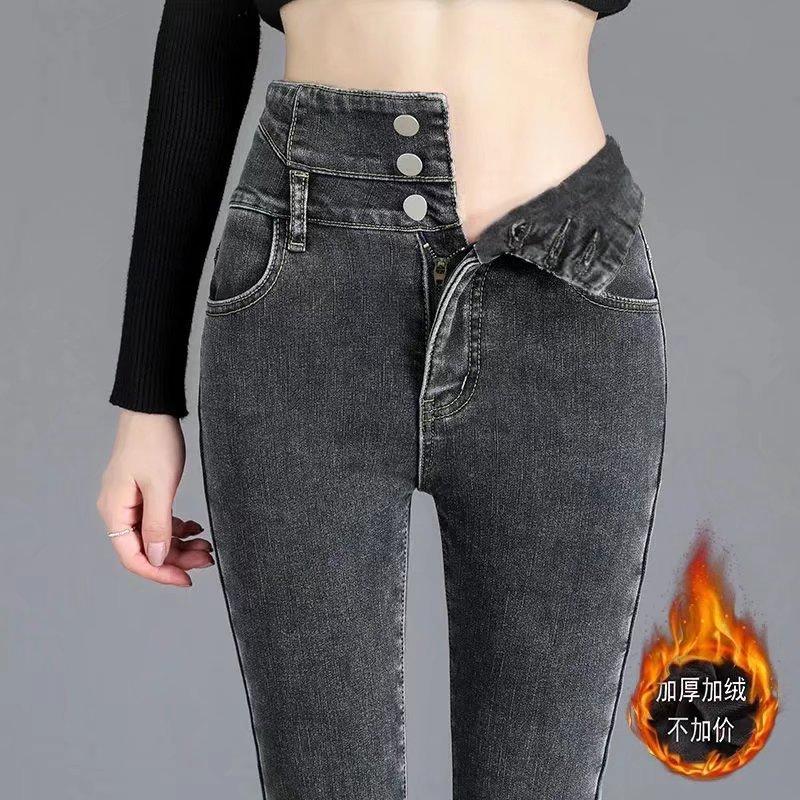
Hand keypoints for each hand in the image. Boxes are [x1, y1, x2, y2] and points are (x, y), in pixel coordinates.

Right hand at [97, 410, 212, 586]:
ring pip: (155, 536)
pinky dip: (177, 527)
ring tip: (207, 545)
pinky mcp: (143, 493)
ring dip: (180, 544)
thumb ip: (157, 525)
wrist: (152, 409)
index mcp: (116, 511)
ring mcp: (130, 501)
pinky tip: (196, 528)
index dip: (160, 572)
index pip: (133, 557)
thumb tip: (155, 559)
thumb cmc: (154, 442)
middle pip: (146, 549)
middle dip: (177, 558)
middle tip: (208, 559)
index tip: (187, 579)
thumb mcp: (161, 487)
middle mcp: (118, 510)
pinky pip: (158, 520)